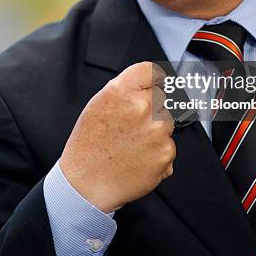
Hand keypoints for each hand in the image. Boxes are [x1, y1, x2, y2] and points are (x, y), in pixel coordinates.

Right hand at [60, 62, 174, 212]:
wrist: (85, 184)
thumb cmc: (89, 144)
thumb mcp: (99, 104)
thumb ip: (127, 88)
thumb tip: (153, 80)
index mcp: (122, 91)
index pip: (152, 71)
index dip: (155, 78)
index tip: (156, 84)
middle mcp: (142, 107)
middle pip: (163, 97)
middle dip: (152, 108)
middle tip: (132, 126)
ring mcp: (157, 130)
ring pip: (168, 121)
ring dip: (156, 130)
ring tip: (132, 144)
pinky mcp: (166, 153)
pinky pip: (169, 145)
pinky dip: (158, 152)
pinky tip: (138, 157)